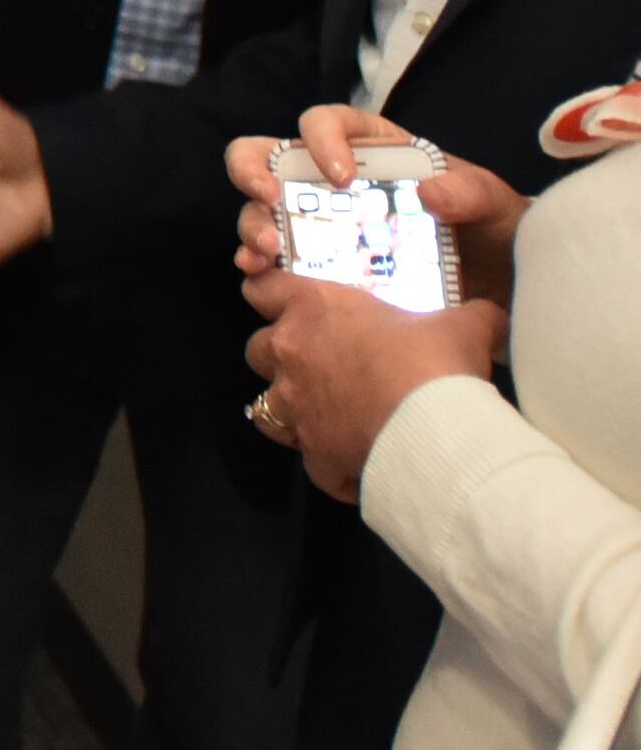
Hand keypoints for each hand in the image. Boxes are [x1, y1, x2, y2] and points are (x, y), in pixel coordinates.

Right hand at [227, 107, 527, 307]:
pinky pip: (269, 255)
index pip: (327, 123)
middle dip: (253, 172)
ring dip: (254, 224)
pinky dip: (255, 261)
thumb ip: (470, 192)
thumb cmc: (493, 231)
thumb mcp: (494, 205)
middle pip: (267, 156)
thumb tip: (428, 193)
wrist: (499, 289)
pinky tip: (259, 273)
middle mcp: (331, 180)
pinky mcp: (314, 264)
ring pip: (260, 208)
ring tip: (268, 253)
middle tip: (270, 200)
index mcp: (372, 150)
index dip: (321, 140)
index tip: (341, 178)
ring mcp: (318, 223)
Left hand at [241, 268, 506, 500]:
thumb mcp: (466, 325)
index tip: (278, 295)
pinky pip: (311, 459)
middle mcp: (291, 356)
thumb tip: (492, 317)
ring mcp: (295, 410)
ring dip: (290, 407)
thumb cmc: (437, 363)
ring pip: (266, 406)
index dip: (267, 289)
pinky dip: (329, 462)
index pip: (262, 287)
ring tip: (326, 413)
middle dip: (280, 353)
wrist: (436, 433)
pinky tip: (358, 462)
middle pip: (257, 348)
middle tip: (319, 360)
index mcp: (314, 310)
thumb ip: (472, 315)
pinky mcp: (312, 458)